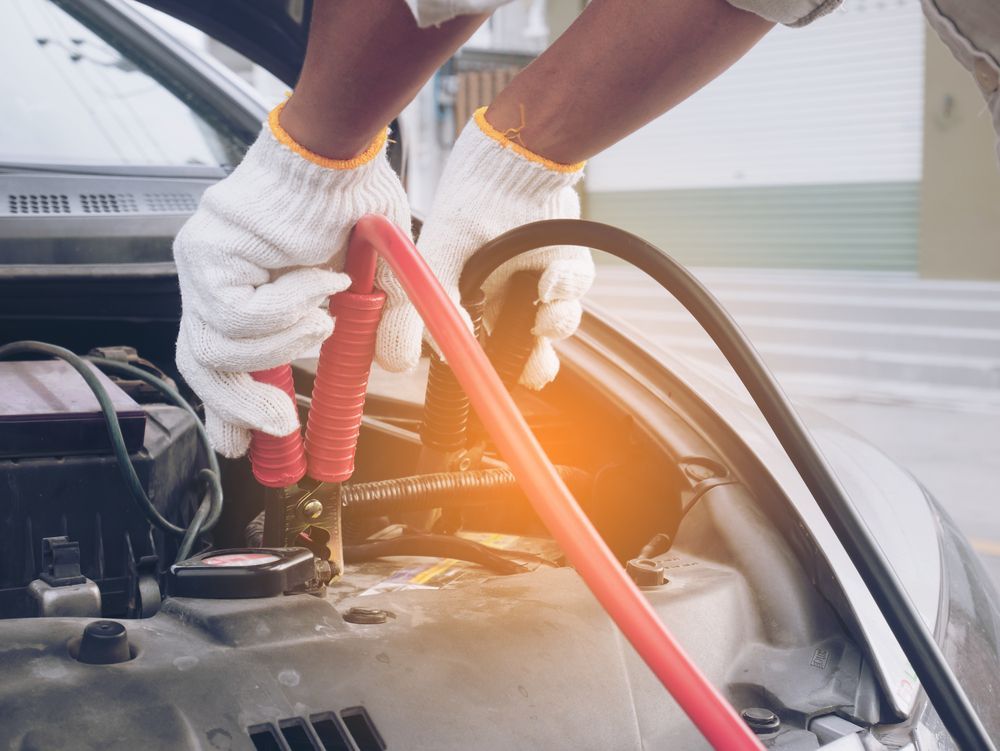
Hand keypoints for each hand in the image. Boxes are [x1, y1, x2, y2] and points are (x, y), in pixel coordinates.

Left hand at [174, 108, 408, 456]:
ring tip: (323, 317)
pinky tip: (317, 283)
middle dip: (243, 406)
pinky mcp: (205, 252)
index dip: (230, 408)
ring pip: (221, 347)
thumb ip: (384, 325)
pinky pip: (236, 314)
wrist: (338, 152)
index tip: (244, 444)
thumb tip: (397, 366)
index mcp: (247, 292)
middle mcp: (216, 282)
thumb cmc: (352, 203)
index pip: (222, 362)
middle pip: (203, 365)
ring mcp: (204, 267)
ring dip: (283, 344)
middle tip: (285, 426)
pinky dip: (285, 309)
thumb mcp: (380, 282)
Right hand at [375, 108, 592, 388]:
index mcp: (471, 303)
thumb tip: (428, 357)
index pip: (484, 352)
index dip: (493, 369)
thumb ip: (429, 309)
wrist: (507, 164)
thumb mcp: (436, 259)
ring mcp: (538, 284)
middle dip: (536, 364)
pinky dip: (566, 288)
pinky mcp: (566, 267)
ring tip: (543, 310)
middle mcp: (506, 299)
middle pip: (528, 352)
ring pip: (556, 325)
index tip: (495, 376)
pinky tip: (551, 277)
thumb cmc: (466, 206)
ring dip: (554, 323)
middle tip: (535, 364)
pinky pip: (574, 291)